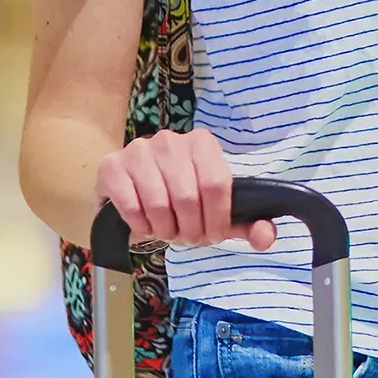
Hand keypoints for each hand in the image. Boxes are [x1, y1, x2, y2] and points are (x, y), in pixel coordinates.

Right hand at [96, 129, 276, 250]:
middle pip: (187, 196)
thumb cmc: (181, 200)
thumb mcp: (217, 211)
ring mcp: (138, 150)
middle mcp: (170, 140)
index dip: (216, 219)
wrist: (133, 190)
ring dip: (164, 229)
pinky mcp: (111, 166)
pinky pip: (130, 205)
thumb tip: (266, 236)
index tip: (212, 236)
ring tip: (166, 230)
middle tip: (186, 237)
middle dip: (189, 229)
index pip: (216, 185)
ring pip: (158, 203)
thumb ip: (247, 224)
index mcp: (202, 143)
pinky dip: (140, 225)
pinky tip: (144, 224)